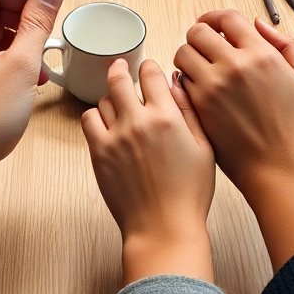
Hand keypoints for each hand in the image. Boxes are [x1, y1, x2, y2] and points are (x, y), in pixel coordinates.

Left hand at [82, 59, 214, 282]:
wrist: (163, 226)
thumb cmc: (189, 193)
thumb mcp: (204, 148)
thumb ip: (190, 111)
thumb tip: (176, 83)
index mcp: (167, 117)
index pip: (151, 75)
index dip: (149, 67)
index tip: (148, 68)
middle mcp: (139, 121)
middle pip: (120, 79)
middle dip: (121, 69)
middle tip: (121, 67)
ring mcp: (115, 136)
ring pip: (104, 99)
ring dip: (111, 98)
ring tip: (118, 104)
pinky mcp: (99, 152)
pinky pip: (89, 120)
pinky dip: (96, 116)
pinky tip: (105, 123)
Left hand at [172, 10, 293, 190]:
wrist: (279, 170)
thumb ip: (287, 47)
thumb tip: (259, 26)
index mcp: (261, 55)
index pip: (226, 18)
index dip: (217, 17)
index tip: (214, 25)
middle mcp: (233, 66)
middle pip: (198, 32)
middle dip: (200, 35)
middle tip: (205, 46)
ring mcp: (212, 88)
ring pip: (182, 54)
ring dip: (189, 56)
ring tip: (200, 68)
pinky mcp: (198, 109)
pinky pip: (179, 82)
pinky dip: (185, 81)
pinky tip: (198, 88)